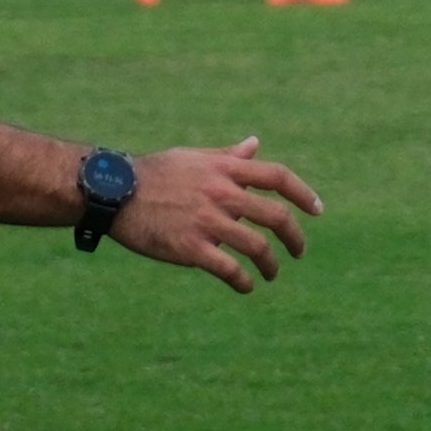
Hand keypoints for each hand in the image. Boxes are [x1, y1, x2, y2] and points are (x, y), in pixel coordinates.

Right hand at [109, 137, 322, 292]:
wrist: (113, 192)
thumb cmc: (155, 173)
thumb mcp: (194, 157)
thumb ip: (228, 156)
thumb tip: (254, 144)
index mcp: (225, 170)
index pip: (278, 177)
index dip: (304, 193)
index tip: (317, 210)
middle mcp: (222, 193)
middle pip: (276, 216)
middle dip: (295, 237)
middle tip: (299, 251)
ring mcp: (207, 221)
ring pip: (257, 247)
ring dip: (271, 265)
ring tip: (271, 274)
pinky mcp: (191, 247)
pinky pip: (229, 270)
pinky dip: (243, 281)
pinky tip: (245, 286)